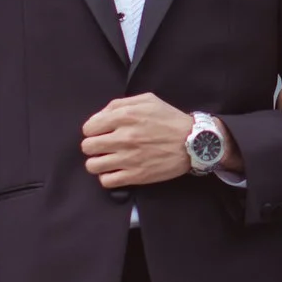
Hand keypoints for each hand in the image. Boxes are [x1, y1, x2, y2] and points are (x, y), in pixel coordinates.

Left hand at [83, 93, 202, 187]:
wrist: (193, 142)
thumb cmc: (170, 119)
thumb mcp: (147, 100)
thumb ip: (120, 103)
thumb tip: (100, 116)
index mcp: (125, 116)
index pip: (89, 127)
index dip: (93, 130)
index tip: (101, 132)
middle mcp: (123, 137)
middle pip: (87, 147)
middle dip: (93, 146)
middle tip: (103, 146)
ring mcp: (128, 159)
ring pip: (93, 166)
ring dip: (98, 163)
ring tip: (107, 160)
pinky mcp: (136, 176)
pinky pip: (106, 181)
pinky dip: (107, 177)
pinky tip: (115, 171)